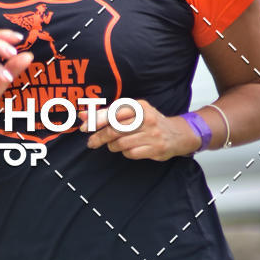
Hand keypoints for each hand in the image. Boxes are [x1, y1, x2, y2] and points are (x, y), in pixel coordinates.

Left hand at [79, 99, 200, 160]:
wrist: (177, 134)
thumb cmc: (148, 122)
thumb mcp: (131, 113)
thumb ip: (107, 114)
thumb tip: (82, 116)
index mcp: (139, 106)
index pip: (113, 113)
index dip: (96, 120)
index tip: (83, 127)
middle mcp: (147, 118)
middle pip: (115, 129)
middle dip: (99, 137)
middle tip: (91, 142)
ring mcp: (152, 134)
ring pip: (121, 143)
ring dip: (113, 146)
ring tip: (113, 144)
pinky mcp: (156, 148)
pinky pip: (131, 153)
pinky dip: (125, 152)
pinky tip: (128, 149)